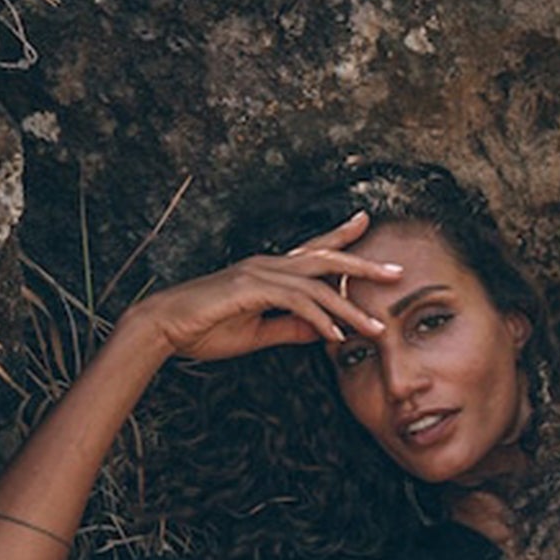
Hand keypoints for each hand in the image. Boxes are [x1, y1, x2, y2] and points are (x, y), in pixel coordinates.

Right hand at [118, 212, 405, 361]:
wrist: (163, 329)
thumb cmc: (205, 329)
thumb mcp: (257, 333)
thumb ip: (290, 329)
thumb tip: (322, 332)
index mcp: (269, 271)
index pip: (313, 251)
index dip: (340, 237)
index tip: (365, 223)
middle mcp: (267, 265)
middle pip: (325, 259)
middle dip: (363, 266)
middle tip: (397, 272)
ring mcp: (258, 274)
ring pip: (317, 286)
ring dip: (348, 310)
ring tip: (376, 330)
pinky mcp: (248, 290)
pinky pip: (295, 302)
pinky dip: (319, 318)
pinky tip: (335, 337)